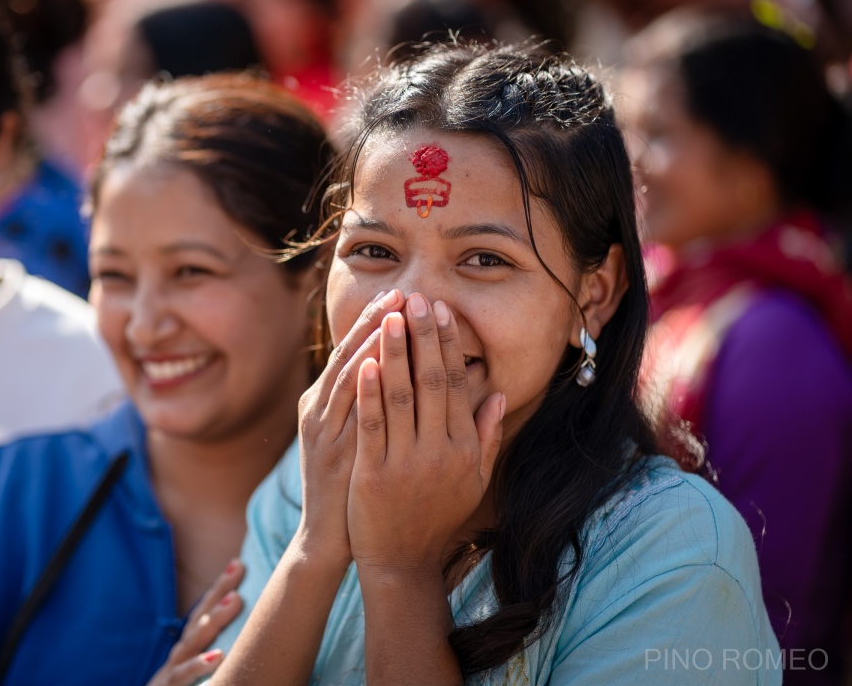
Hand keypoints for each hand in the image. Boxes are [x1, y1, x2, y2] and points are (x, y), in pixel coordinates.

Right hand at [146, 560, 244, 685]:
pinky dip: (199, 665)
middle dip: (219, 591)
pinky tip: (219, 656)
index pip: (203, 613)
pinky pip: (184, 676)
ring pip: (193, 640)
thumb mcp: (190, 673)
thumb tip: (236, 640)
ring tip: (235, 600)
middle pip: (199, 617)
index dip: (219, 588)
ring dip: (214, 619)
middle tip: (239, 567)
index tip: (238, 563)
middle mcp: (178, 654)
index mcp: (185, 649)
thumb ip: (207, 653)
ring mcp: (172, 670)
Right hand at [294, 288, 403, 568]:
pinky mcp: (328, 452)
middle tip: (401, 292)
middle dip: (375, 323)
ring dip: (369, 344)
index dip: (376, 322)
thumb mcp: (357, 438)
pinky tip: (374, 362)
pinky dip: (358, 385)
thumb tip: (396, 367)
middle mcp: (319, 409)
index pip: (354, 352)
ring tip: (392, 315)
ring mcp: (322, 429)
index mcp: (325, 403)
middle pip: (349, 355)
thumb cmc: (350, 487)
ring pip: (346, 376)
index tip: (401, 295)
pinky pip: (346, 413)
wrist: (329, 538)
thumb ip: (371, 404)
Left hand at [348, 293, 505, 575]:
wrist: (401, 560)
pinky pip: (372, 424)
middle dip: (425, 337)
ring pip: (401, 396)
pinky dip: (368, 390)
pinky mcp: (373, 473)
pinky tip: (363, 360)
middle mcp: (440, 452)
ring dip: (394, 352)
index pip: (457, 384)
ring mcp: (406, 462)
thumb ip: (486, 436)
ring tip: (390, 316)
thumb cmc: (436, 514)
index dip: (448, 344)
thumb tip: (495, 393)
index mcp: (464, 448)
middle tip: (419, 299)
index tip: (442, 311)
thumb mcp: (472, 479)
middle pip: (432, 382)